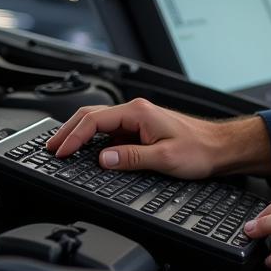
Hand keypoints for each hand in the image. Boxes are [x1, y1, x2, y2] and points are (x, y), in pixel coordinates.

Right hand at [46, 97, 270, 177]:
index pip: (94, 120)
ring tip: (62, 151)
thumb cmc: (200, 149)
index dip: (72, 137)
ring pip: (99, 123)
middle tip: (50, 150)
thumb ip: (131, 158)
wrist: (221, 147)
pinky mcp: (141, 129)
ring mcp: (138, 119)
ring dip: (79, 135)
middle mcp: (136, 111)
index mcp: (138, 112)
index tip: (59, 153)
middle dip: (68, 132)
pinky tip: (87, 154)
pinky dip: (94, 141)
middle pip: (91, 116)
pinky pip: (111, 133)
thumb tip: (103, 159)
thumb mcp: (164, 158)